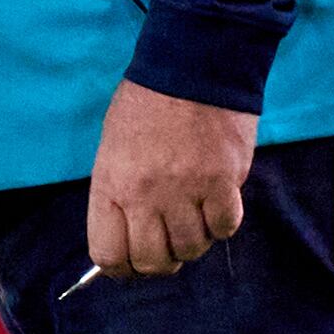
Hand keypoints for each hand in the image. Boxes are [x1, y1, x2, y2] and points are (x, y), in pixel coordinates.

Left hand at [86, 79, 252, 277]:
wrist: (192, 65)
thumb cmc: (146, 103)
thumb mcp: (112, 146)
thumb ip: (117, 193)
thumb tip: (127, 237)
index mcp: (111, 184)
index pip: (108, 254)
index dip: (121, 268)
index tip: (131, 264)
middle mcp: (145, 195)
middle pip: (153, 261)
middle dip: (160, 262)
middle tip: (167, 247)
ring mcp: (186, 190)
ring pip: (192, 248)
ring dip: (193, 241)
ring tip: (193, 219)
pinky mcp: (223, 182)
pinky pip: (224, 228)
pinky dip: (221, 224)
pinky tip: (216, 205)